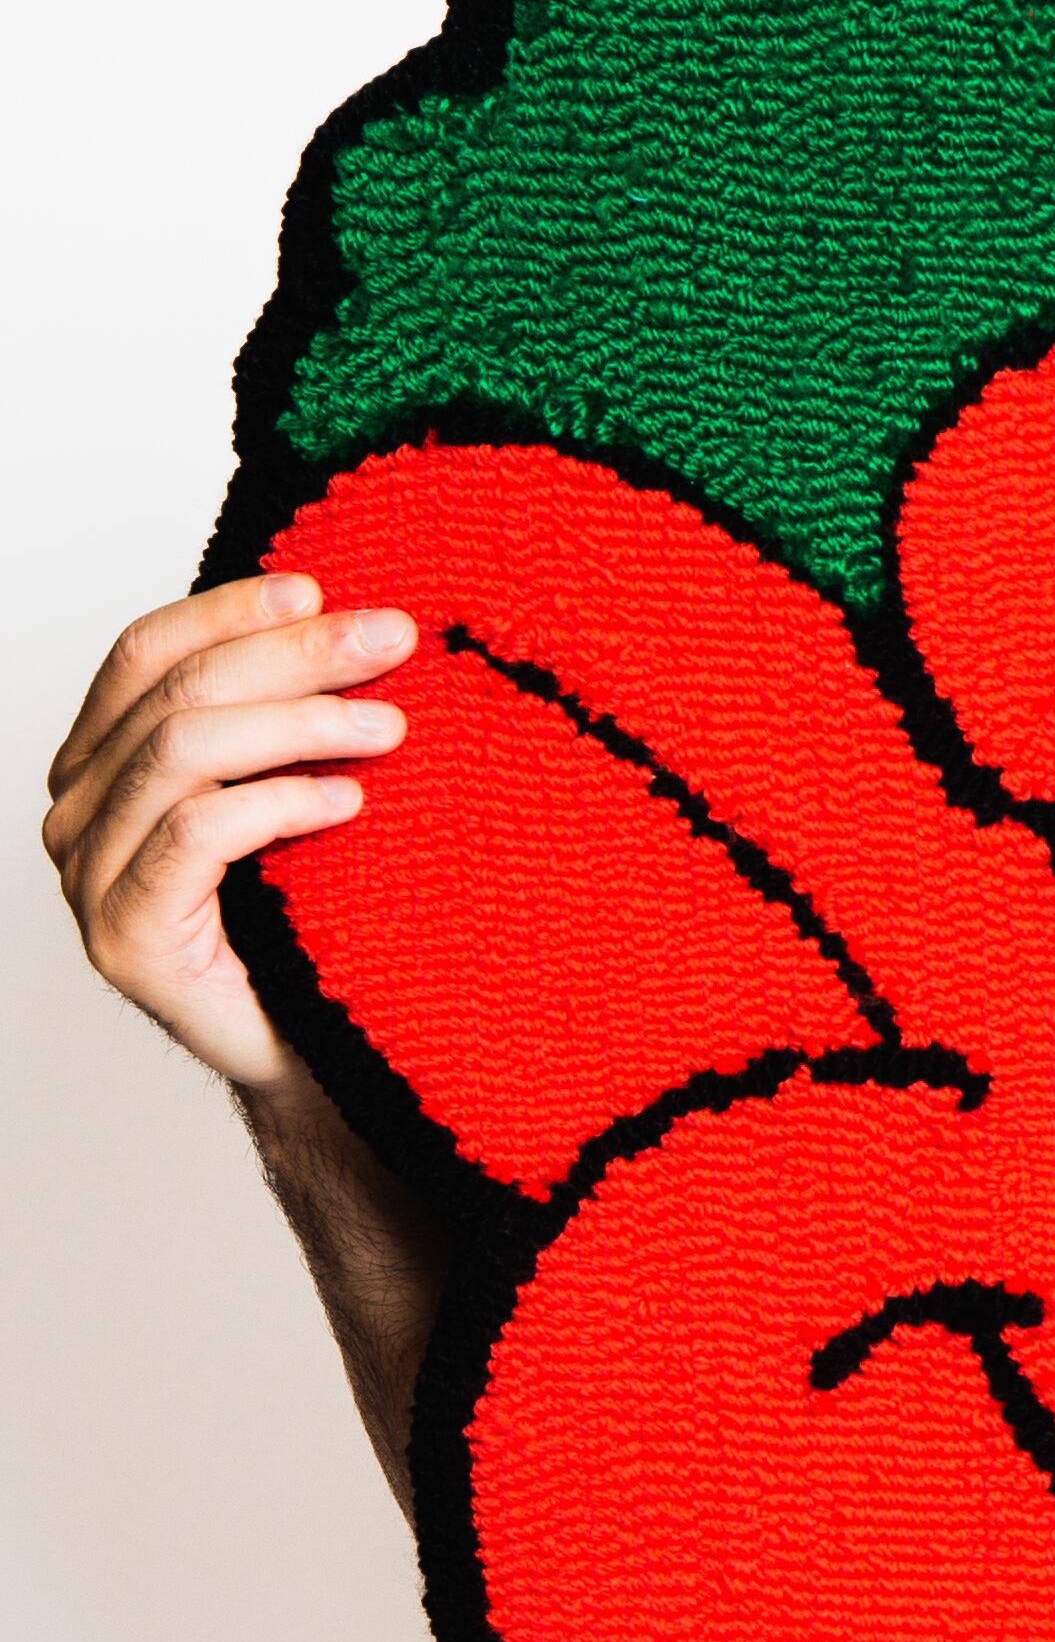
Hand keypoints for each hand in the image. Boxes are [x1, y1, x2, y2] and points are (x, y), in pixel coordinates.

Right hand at [42, 571, 415, 1094]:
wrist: (313, 1054)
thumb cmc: (306, 919)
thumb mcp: (294, 792)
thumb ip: (279, 717)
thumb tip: (355, 617)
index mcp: (101, 764)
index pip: (145, 654)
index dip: (229, 611)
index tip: (321, 587)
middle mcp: (78, 813)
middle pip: (173, 694)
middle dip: (291, 655)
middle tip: (390, 639)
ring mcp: (90, 878)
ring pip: (180, 752)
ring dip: (298, 724)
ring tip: (388, 726)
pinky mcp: (125, 938)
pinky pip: (195, 834)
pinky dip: (279, 801)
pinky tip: (348, 800)